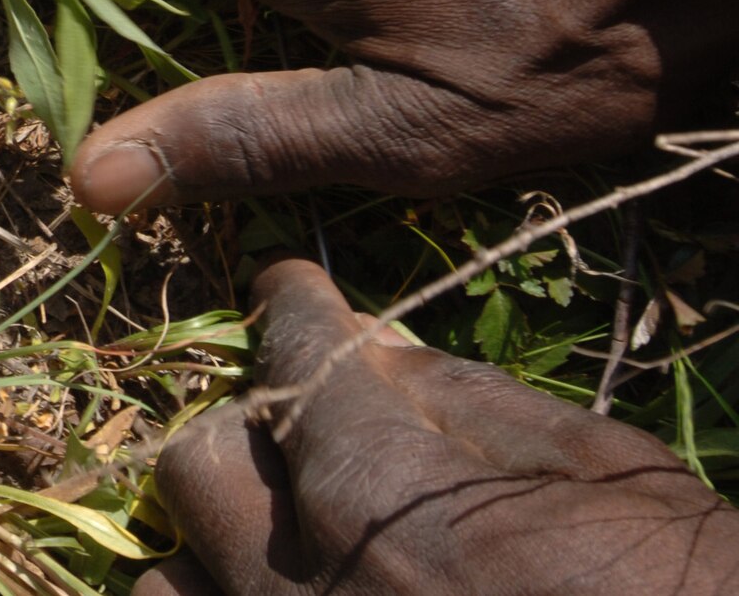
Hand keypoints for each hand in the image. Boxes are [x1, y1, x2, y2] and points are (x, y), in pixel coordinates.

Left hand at [137, 259, 738, 595]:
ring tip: (288, 548)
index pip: (293, 360)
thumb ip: (465, 400)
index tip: (291, 292)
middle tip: (307, 434)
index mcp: (375, 499)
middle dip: (249, 432)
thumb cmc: (689, 586)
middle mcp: (304, 594)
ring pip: (171, 587)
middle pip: (197, 466)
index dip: (294, 311)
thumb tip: (372, 350)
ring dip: (216, 554)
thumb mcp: (603, 470)